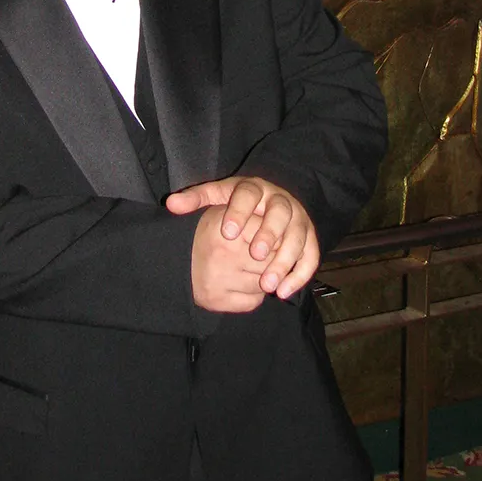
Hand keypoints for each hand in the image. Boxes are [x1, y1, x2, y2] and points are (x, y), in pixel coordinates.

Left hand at [168, 176, 319, 300]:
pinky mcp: (309, 238)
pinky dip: (300, 274)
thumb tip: (171, 204)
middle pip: (280, 213)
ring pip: (298, 236)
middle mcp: (280, 201)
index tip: (228, 233)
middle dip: (269, 233)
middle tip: (254, 255)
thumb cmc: (241, 202)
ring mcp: (298, 219)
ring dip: (285, 260)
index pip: (249, 194)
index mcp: (255, 189)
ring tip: (268, 285)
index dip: (240, 212)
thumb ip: (196, 199)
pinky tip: (284, 292)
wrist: (276, 201)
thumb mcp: (218, 195)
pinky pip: (310, 256)